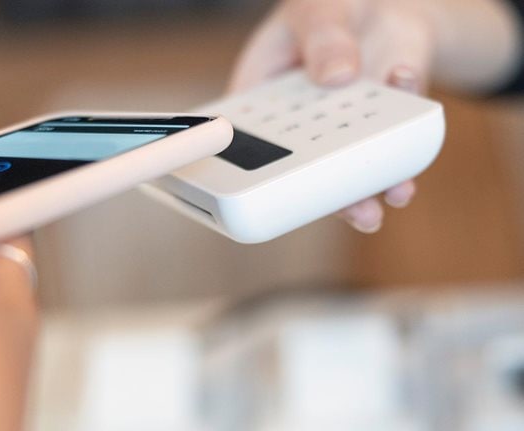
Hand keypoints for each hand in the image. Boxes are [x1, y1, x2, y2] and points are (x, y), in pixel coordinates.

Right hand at [230, 0, 434, 232]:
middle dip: (323, 193)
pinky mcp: (389, 125)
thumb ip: (322, 33)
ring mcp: (346, 130)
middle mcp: (301, 126)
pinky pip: (396, 141)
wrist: (382, 8)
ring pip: (352, 168)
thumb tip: (337, 75)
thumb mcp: (316, 8)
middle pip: (302, 168)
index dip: (247, 170)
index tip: (260, 190)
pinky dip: (408, 144)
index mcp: (261, 99)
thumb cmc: (331, 11)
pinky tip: (412, 141)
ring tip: (391, 195)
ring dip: (373, 185)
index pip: (246, 141)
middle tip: (340, 208)